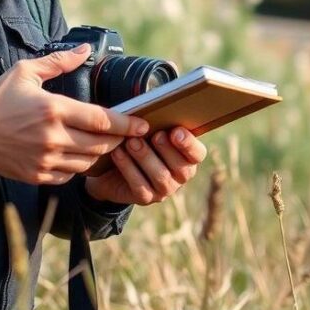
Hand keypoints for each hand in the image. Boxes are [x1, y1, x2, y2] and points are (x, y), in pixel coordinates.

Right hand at [0, 44, 149, 184]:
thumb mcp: (25, 72)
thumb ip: (59, 61)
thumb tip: (86, 50)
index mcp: (53, 109)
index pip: (101, 120)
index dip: (126, 124)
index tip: (142, 124)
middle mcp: (53, 137)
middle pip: (101, 144)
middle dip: (118, 140)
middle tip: (126, 134)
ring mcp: (46, 160)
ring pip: (88, 163)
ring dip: (100, 154)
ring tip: (104, 143)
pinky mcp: (38, 176)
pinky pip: (70, 175)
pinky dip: (79, 166)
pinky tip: (79, 155)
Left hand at [84, 127, 205, 204]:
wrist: (112, 167)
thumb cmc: (138, 140)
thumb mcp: (148, 131)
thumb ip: (157, 124)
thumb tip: (155, 111)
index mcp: (187, 157)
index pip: (197, 153)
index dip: (189, 144)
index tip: (176, 132)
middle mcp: (180, 176)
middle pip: (181, 167)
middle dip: (166, 149)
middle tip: (154, 135)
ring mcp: (164, 189)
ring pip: (160, 176)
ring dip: (145, 157)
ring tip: (131, 142)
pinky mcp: (145, 198)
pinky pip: (139, 185)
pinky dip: (128, 168)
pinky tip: (118, 153)